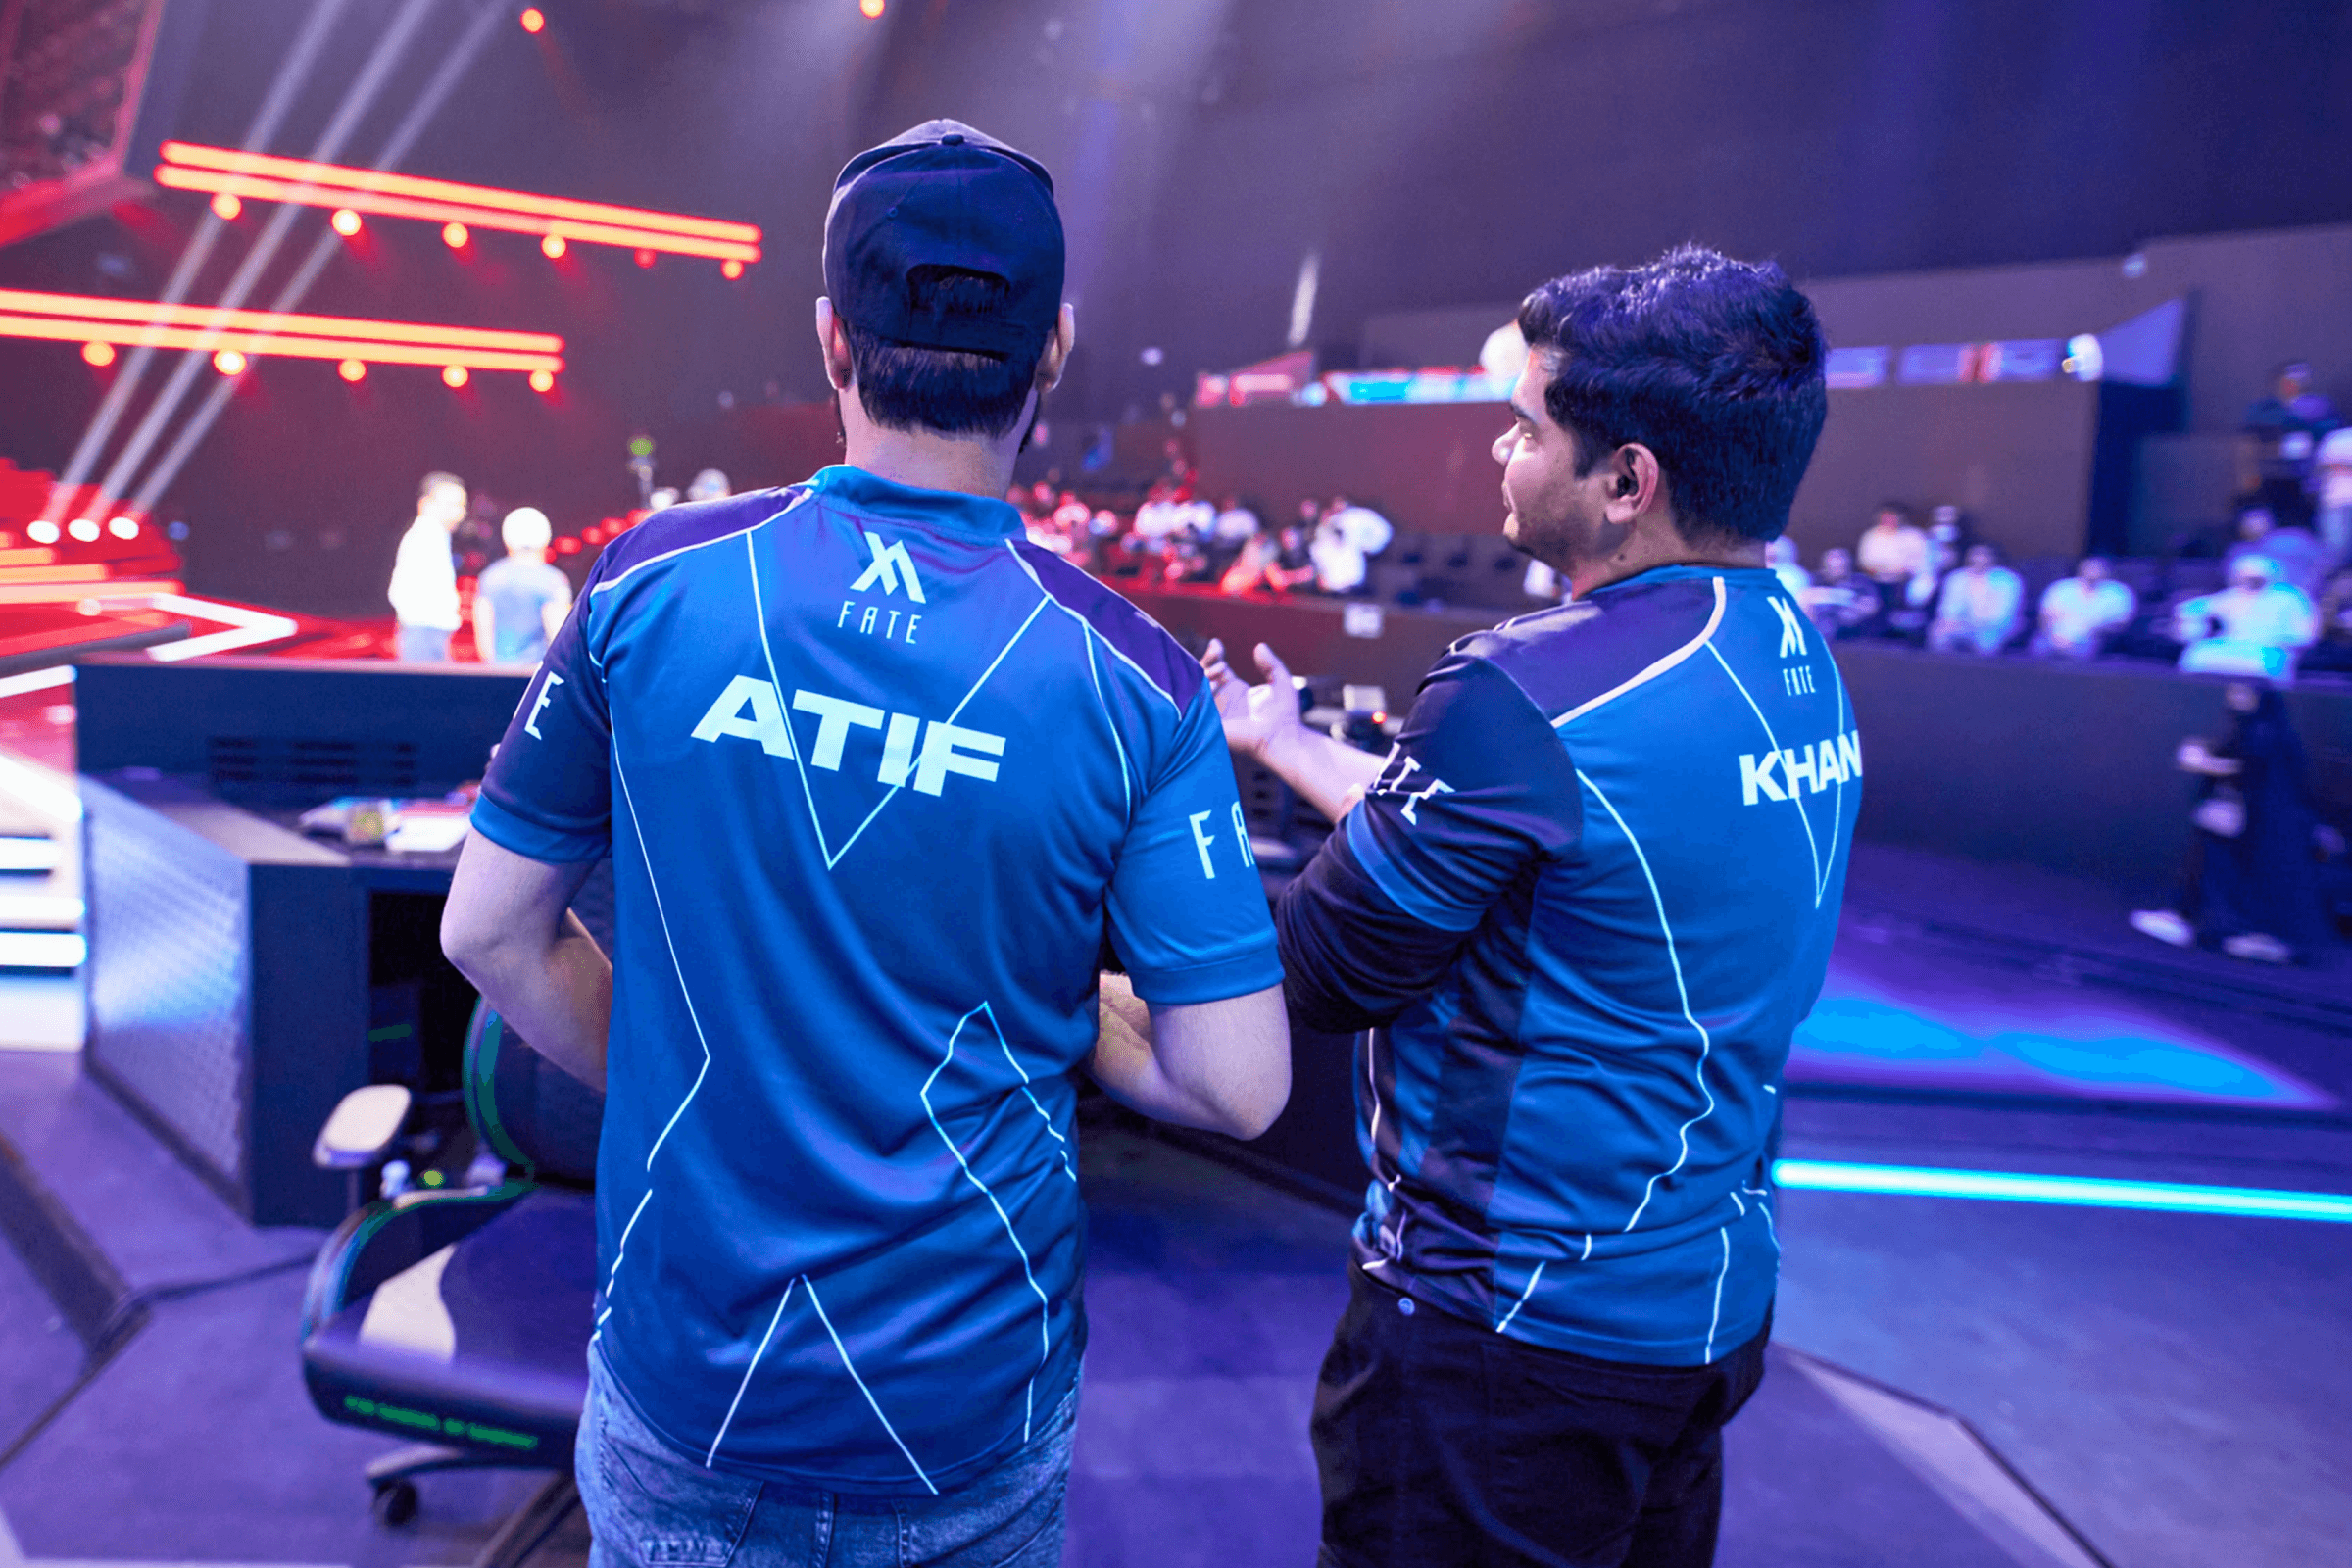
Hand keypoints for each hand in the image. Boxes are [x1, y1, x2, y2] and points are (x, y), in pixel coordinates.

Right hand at [1201, 637, 1304, 762]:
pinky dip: (1197, 691)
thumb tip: (1259, 646)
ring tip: (1221, 670)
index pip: (1216, 669)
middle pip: (1202, 676)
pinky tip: (1211, 682)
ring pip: (1195, 688)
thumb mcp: (1280, 681)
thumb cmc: (1284, 715)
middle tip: (1219, 659)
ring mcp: (1215, 711)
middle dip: (1206, 662)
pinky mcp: (1211, 723)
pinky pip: (1193, 706)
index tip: (1216, 645)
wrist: (1282, 736)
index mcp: (1235, 691)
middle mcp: (1222, 700)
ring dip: (1203, 675)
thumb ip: (1271, 664)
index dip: (1213, 655)